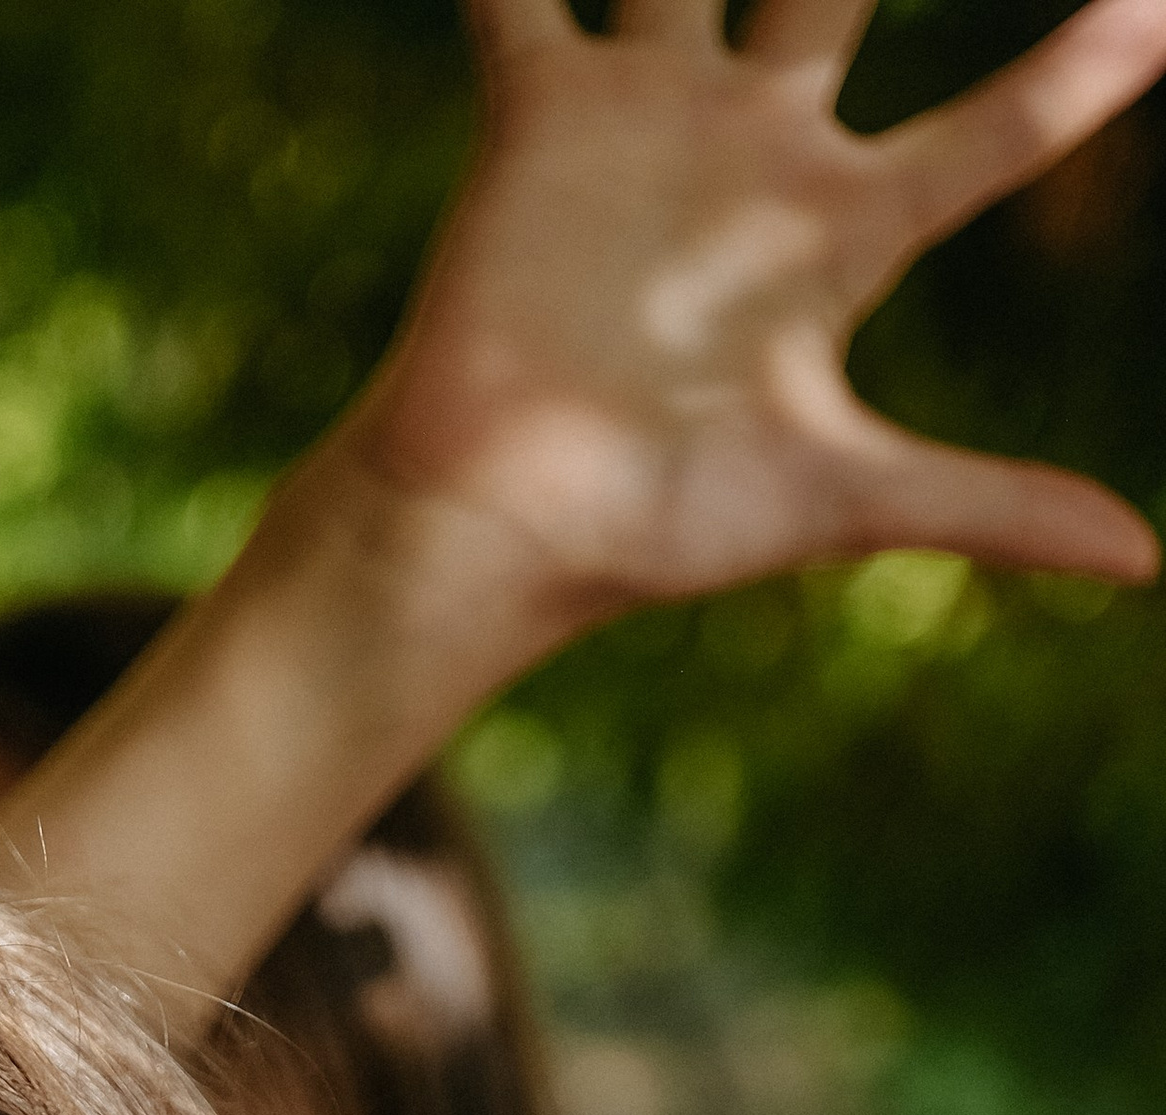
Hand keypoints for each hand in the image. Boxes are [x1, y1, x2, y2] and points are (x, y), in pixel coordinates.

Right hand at [338, 0, 1165, 635]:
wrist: (495, 527)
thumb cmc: (656, 526)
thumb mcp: (841, 499)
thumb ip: (988, 508)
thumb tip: (1144, 564)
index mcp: (843, 234)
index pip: (1000, 130)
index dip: (1088, 68)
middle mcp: (755, 156)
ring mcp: (652, 122)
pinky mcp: (544, 118)